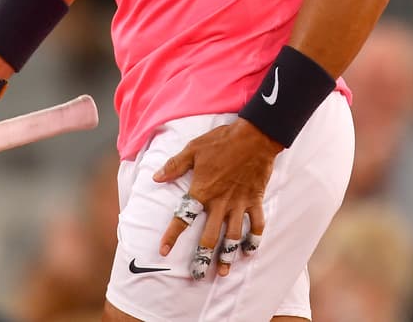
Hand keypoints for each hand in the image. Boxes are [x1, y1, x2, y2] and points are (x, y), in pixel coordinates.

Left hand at [154, 118, 281, 277]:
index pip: (184, 217)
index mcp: (202, 191)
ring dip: (228, 255)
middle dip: (202, 257)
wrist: (254, 136)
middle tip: (197, 275)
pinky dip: (254, 239)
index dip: (172, 235)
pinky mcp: (255, 201)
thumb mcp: (193, 149)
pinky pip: (257, 225)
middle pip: (210, 236)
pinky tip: (250, 251)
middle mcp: (220, 203)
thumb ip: (175, 166)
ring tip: (222, 271)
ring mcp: (239, 204)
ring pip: (233, 236)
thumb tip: (156, 177)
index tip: (164, 251)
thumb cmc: (221, 141)